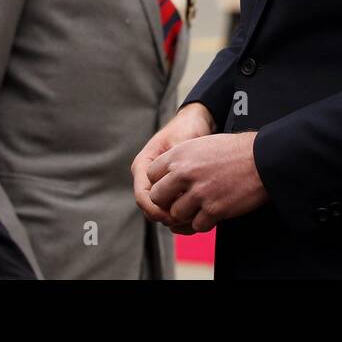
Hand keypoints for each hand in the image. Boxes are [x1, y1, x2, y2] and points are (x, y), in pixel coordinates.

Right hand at [132, 103, 214, 225]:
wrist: (197, 123)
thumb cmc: (187, 128)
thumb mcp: (182, 142)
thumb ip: (178, 163)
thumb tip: (179, 186)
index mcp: (143, 165)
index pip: (142, 196)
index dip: (156, 209)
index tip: (174, 215)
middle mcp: (147, 177)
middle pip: (151, 208)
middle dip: (167, 217)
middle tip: (189, 218)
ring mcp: (158, 184)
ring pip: (161, 211)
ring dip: (177, 217)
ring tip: (195, 216)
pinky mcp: (170, 190)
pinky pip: (172, 207)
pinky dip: (183, 213)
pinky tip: (198, 214)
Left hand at [147, 131, 266, 232]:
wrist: (263, 159)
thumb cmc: (234, 151)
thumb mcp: (201, 145)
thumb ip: (181, 159)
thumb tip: (166, 175)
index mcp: (179, 154)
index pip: (150, 174)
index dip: (160, 182)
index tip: (171, 186)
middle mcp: (184, 173)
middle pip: (157, 197)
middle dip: (167, 202)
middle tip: (181, 201)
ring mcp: (199, 193)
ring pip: (176, 214)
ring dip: (187, 214)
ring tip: (200, 206)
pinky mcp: (213, 209)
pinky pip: (196, 225)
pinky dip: (204, 222)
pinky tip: (214, 212)